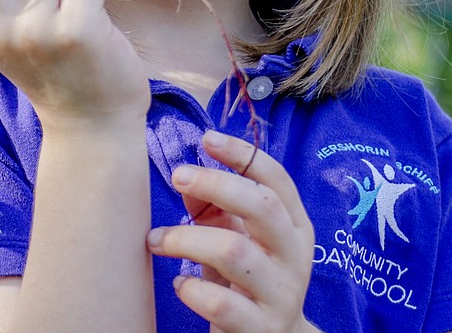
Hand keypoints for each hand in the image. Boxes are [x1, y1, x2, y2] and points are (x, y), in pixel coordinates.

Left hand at [146, 130, 318, 332]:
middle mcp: (294, 255)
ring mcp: (281, 293)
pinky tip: (180, 285)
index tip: (207, 138)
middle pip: (262, 206)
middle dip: (215, 184)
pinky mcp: (260, 328)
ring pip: (234, 251)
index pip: (277, 179)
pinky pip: (221, 302)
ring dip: (186, 239)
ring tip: (157, 241)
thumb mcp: (238, 239)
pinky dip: (191, 288)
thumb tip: (186, 178)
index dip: (243, 154)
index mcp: (294, 226)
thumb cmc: (249, 281)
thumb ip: (215, 209)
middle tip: (177, 176)